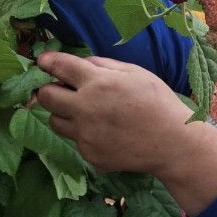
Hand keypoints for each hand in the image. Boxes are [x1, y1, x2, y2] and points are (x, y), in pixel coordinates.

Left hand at [36, 52, 191, 174]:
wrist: (173, 143)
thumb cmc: (158, 102)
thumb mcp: (136, 72)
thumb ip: (104, 65)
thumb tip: (81, 64)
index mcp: (98, 83)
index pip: (60, 67)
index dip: (47, 61)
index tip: (43, 61)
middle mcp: (85, 109)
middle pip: (45, 97)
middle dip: (48, 89)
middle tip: (61, 89)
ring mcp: (85, 136)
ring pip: (55, 122)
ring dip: (64, 114)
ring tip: (85, 113)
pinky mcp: (90, 156)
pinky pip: (76, 141)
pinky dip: (85, 134)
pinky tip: (106, 133)